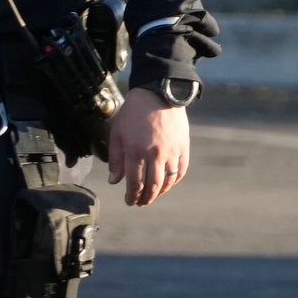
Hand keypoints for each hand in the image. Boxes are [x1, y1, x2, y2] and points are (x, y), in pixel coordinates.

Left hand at [105, 90, 189, 206]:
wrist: (157, 95)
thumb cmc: (133, 114)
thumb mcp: (117, 134)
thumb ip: (116, 159)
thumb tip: (114, 181)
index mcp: (136, 151)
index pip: (134, 183)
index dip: (131, 195)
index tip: (129, 201)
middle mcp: (155, 154)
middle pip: (152, 186)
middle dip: (145, 198)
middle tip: (140, 203)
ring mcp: (171, 152)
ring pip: (167, 181)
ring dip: (159, 193)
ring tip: (152, 196)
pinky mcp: (183, 147)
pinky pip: (180, 171)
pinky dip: (174, 181)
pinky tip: (166, 185)